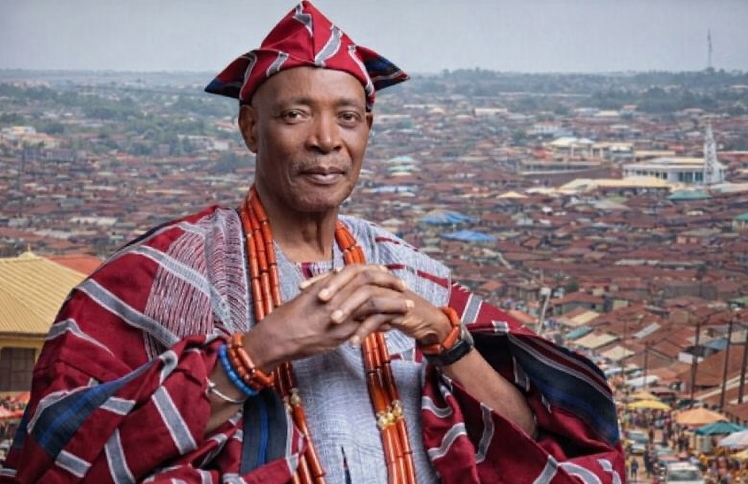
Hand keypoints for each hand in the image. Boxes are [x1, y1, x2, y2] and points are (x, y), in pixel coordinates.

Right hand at [245, 264, 413, 367]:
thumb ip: (325, 286)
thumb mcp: (307, 296)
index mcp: (327, 285)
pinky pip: (366, 327)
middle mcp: (334, 296)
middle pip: (369, 283)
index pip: (358, 272)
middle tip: (404, 287)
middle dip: (390, 285)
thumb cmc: (286, 318)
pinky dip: (381, 324)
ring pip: (373, 303)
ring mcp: (338, 315)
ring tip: (408, 306)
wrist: (276, 337)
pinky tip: (392, 325)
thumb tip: (339, 276)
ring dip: (393, 304)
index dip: (375, 272)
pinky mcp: (339, 334)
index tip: (387, 273)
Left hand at [311, 266, 451, 347]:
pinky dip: (365, 330)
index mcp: (368, 277)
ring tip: (333, 322)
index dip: (322, 278)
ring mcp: (390, 294)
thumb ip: (348, 299)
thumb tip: (320, 298)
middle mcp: (379, 281)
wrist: (423, 319)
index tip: (302, 287)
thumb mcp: (365, 306)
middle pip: (354, 277)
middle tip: (318, 300)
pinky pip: (380, 318)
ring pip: (366, 295)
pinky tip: (353, 343)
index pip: (342, 271)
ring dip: (348, 308)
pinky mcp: (400, 309)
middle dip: (335, 287)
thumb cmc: (391, 311)